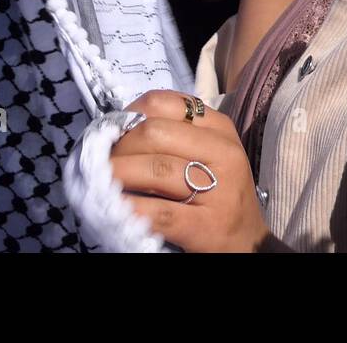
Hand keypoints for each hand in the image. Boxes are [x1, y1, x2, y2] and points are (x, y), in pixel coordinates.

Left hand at [111, 90, 268, 252]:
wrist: (248, 244)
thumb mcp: (209, 153)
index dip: (130, 114)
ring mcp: (218, 190)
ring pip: (154, 169)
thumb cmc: (218, 194)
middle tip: (102, 161)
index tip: (114, 131)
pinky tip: (114, 207)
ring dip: (117, 175)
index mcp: (220, 128)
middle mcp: (223, 153)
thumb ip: (176, 134)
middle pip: (154, 133)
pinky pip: (157, 212)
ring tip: (99, 182)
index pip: (165, 103)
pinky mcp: (205, 226)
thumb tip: (119, 126)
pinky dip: (129, 208)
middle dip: (119, 146)